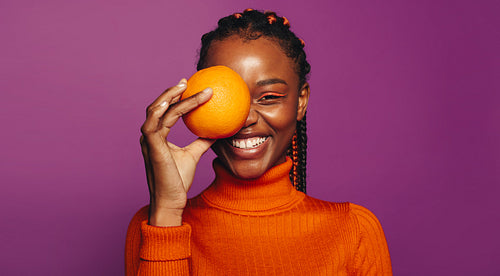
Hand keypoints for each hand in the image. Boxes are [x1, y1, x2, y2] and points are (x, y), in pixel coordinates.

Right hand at [140, 79, 213, 225]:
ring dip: (170, 96)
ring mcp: (148, 141)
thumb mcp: (194, 155)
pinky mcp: (151, 147)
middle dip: (171, 91)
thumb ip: (202, 141)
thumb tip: (218, 130)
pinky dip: (162, 110)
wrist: (171, 200)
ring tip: (184, 86)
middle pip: (158, 106)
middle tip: (187, 80)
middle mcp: (150, 136)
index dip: (174, 97)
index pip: (165, 112)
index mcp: (157, 137)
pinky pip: (155, 123)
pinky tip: (173, 101)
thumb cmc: (178, 180)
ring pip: (157, 111)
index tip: (187, 86)